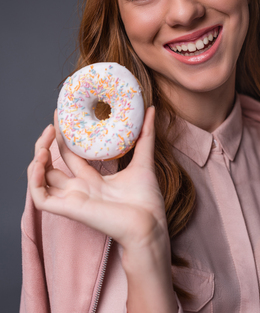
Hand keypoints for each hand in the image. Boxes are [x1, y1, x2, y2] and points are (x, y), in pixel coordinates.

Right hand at [28, 107, 167, 250]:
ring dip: (37, 159)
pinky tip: (40, 162)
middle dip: (46, 144)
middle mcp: (79, 189)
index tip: (61, 116)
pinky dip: (35, 180)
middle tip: (52, 125)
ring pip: (41, 180)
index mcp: (93, 181)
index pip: (71, 156)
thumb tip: (150, 109)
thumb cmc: (147, 201)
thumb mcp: (143, 161)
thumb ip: (145, 135)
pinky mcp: (70, 209)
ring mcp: (73, 199)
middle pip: (51, 166)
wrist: (150, 225)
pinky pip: (40, 198)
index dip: (63, 137)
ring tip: (44, 141)